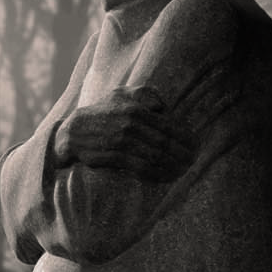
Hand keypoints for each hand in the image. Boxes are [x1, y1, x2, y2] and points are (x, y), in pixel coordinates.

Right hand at [54, 87, 194, 182]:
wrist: (75, 131)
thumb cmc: (105, 111)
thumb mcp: (123, 94)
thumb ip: (146, 94)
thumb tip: (163, 107)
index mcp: (136, 110)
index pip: (168, 126)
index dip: (185, 138)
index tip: (196, 145)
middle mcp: (129, 126)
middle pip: (164, 143)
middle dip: (182, 154)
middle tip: (193, 161)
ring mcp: (120, 143)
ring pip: (154, 158)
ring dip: (172, 166)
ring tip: (183, 171)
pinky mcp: (112, 158)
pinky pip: (139, 168)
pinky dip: (156, 174)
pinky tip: (167, 177)